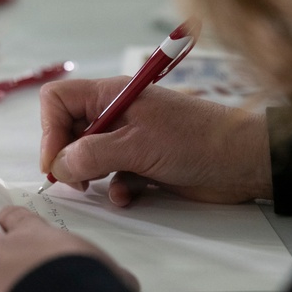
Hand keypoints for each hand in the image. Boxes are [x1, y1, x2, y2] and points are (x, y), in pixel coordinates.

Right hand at [40, 77, 272, 205]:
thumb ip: (92, 154)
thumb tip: (59, 165)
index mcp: (112, 95)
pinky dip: (116, 189)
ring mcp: (130, 140)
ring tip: (107, 187)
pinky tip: (131, 195)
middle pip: (69, 132)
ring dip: (93, 178)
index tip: (55, 162)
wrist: (242, 163)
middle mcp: (117, 115)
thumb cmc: (197, 140)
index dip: (49, 130)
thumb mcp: (137, 145)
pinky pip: (113, 178)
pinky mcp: (144, 165)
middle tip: (78, 181)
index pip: (59, 100)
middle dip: (69, 159)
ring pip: (90, 159)